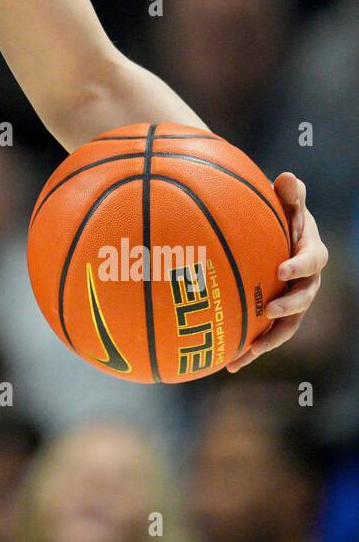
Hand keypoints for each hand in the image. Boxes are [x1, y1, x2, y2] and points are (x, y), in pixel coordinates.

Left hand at [226, 173, 327, 373]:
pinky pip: (266, 334)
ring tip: (249, 351)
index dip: (299, 265)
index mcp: (310, 253)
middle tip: (270, 310)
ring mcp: (292, 301)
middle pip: (304, 298)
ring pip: (287, 325)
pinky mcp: (275, 314)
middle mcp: (305, 281)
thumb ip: (289, 194)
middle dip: (289, 307)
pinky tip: (228, 363)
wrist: (273, 234)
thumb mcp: (286, 202)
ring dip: (270, 340)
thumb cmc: (280, 214)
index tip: (281, 268)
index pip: (312, 260)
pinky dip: (250, 349)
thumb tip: (288, 178)